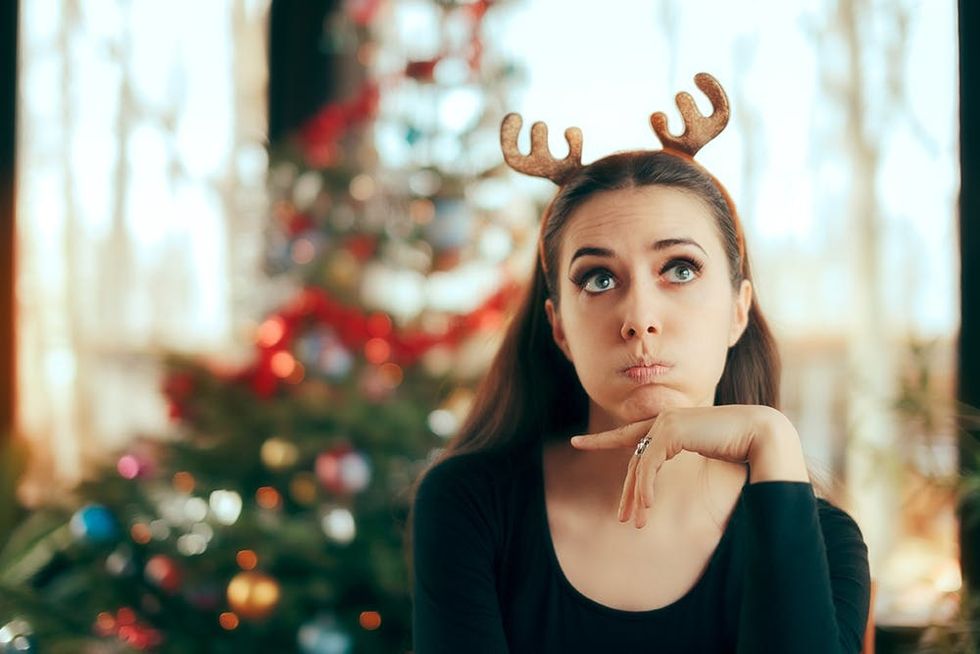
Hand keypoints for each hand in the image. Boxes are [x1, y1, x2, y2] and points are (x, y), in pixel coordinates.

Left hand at [569, 405, 807, 528]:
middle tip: (622, 517)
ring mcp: (666, 422)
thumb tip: (674, 476)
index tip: (578, 443)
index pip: (630, 435)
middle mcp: (664, 420)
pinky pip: (649, 464)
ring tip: (635, 522)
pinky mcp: (670, 430)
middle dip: (628, 491)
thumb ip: (687, 457)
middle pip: (635, 459)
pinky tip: (646, 506)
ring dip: (637, 496)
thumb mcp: (706, 455)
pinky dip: (646, 487)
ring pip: (640, 465)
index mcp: (671, 424)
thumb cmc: (740, 447)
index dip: (602, 440)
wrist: (761, 433)